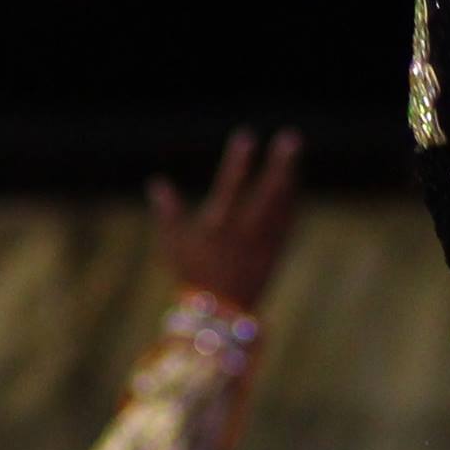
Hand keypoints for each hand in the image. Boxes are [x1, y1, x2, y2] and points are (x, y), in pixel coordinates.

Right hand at [153, 128, 305, 312]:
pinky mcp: (275, 251)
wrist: (220, 314)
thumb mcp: (173, 245)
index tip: (246, 135)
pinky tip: (294, 178)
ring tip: (292, 148)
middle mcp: (244, 234)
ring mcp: (263, 243)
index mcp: (217, 229)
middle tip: (290, 137)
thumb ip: (168, 213)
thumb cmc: (192, 275)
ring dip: (288, 175)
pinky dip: (291, 197)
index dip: (237, 162)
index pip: (229, 188)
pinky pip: (287, 219)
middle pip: (266, 194)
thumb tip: (156, 183)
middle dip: (279, 165)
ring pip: (280, 204)